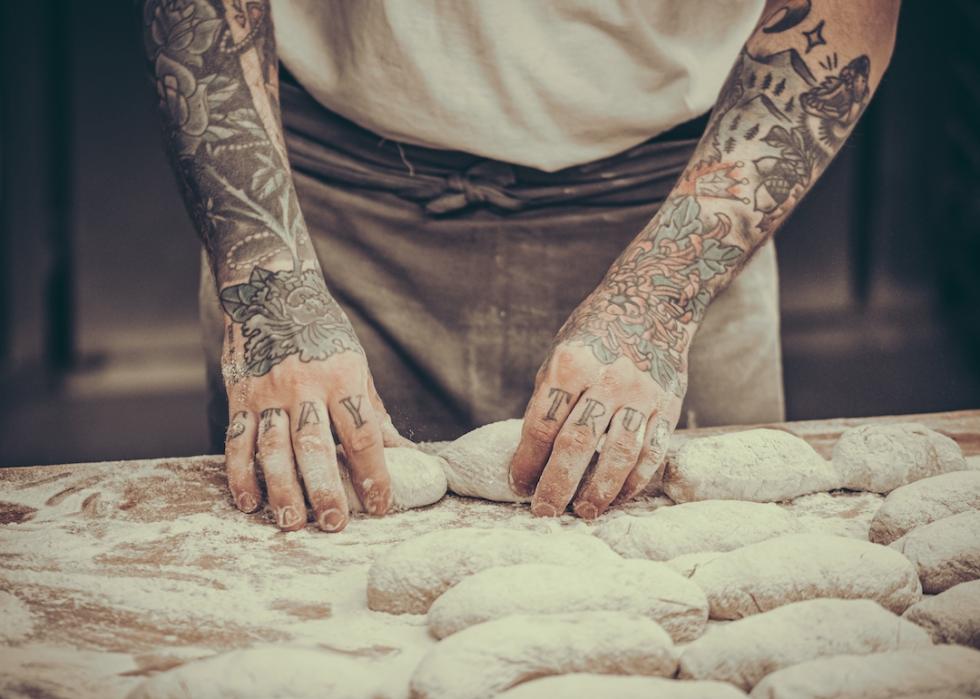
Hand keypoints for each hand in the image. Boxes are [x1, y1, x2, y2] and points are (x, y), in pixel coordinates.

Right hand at [219, 266, 409, 531]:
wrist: (270, 288)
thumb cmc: (322, 332)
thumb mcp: (356, 364)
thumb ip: (374, 413)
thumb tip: (405, 455)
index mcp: (342, 377)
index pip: (362, 434)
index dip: (374, 473)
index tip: (381, 505)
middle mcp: (304, 386)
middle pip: (315, 446)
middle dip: (325, 488)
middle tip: (334, 524)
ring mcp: (268, 393)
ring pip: (274, 448)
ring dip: (282, 489)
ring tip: (292, 522)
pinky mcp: (239, 397)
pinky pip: (237, 441)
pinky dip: (241, 474)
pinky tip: (249, 502)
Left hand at [508, 284, 690, 518]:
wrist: (652, 303)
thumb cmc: (595, 332)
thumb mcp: (561, 352)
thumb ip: (550, 398)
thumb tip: (532, 454)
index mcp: (570, 364)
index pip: (542, 424)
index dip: (527, 461)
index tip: (518, 484)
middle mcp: (607, 379)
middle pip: (577, 444)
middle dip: (556, 484)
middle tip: (544, 512)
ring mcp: (641, 394)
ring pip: (620, 454)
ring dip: (599, 490)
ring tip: (583, 511)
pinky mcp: (668, 405)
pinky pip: (653, 452)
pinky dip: (635, 480)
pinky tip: (618, 496)